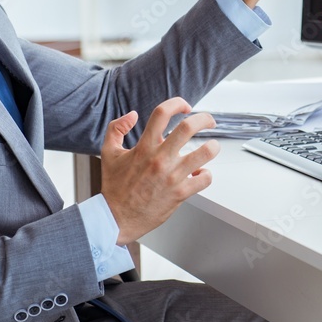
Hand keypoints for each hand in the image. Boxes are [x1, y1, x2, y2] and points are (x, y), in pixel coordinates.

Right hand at [99, 97, 219, 244]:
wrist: (115, 218)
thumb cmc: (114, 187)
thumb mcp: (108, 153)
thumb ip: (116, 128)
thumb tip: (133, 115)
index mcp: (144, 147)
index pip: (162, 113)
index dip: (177, 103)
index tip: (185, 106)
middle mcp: (159, 158)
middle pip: (189, 127)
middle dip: (204, 119)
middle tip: (209, 121)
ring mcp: (171, 176)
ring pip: (204, 153)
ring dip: (213, 146)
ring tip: (213, 146)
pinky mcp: (180, 193)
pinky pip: (204, 179)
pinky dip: (207, 175)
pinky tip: (201, 174)